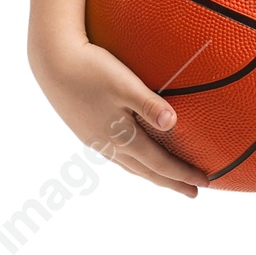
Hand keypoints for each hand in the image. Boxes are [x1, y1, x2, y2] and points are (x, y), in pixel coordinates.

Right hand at [31, 36, 199, 196]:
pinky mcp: (84, 130)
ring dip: (151, 176)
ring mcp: (94, 140)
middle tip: (193, 194)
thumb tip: (173, 123)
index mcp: (121, 137)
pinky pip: (115, 157)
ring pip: (129, 166)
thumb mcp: (125, 84)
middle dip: (171, 183)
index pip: (160, 163)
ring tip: (166, 181)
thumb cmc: (91, 68)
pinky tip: (134, 159)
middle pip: (146, 172)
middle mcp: (108, 145)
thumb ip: (150, 104)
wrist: (51, 61)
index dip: (183, 175)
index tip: (204, 183)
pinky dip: (132, 164)